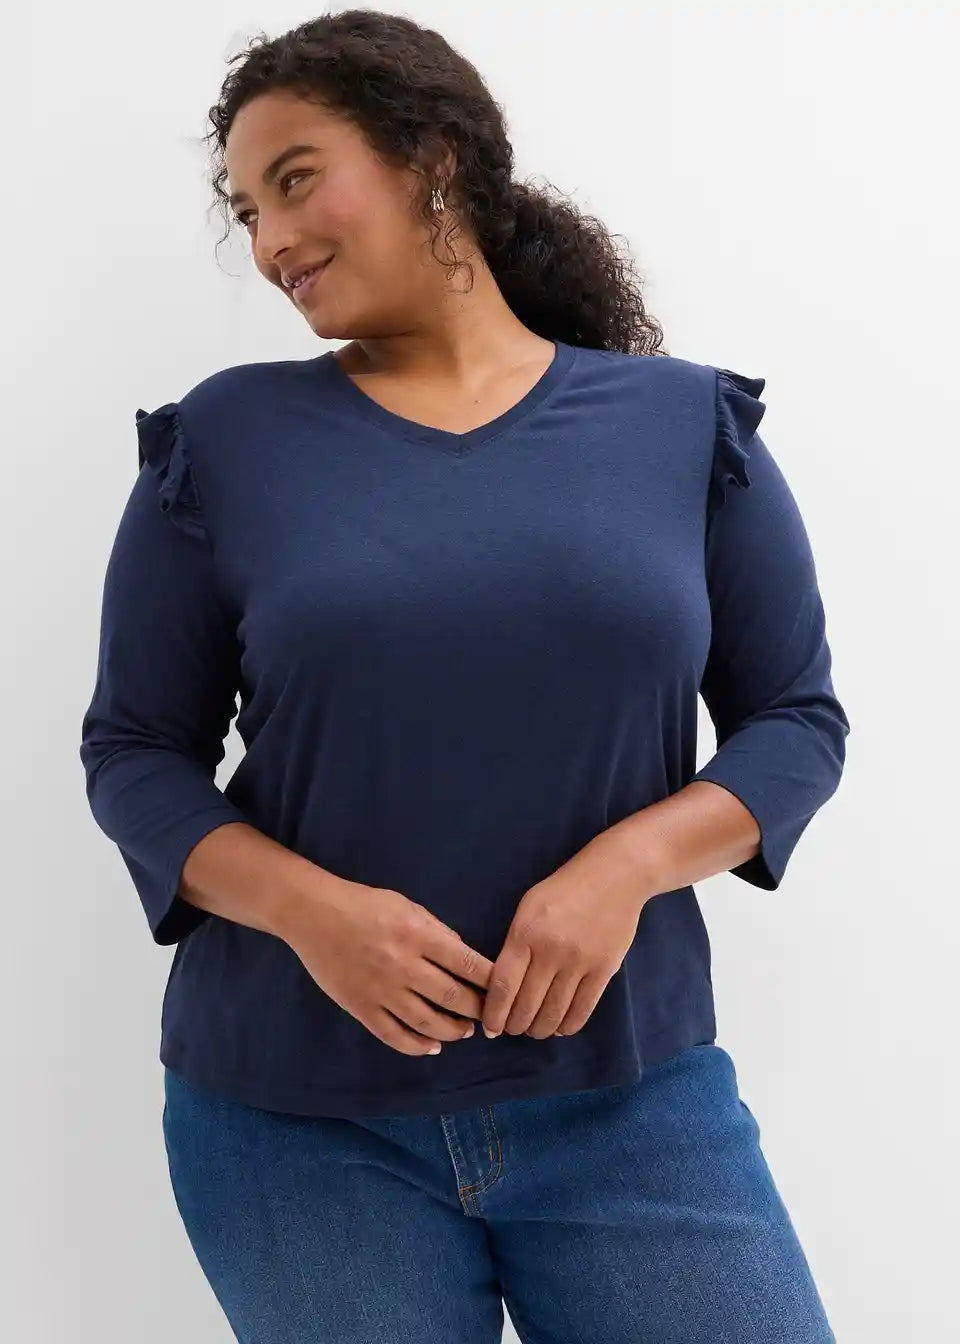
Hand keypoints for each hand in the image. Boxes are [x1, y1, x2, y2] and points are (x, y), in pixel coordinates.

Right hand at [282, 878, 494, 1055]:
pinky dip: (416, 1046)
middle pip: (452, 997)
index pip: (468, 964)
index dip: (491, 981)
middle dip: (477, 1010)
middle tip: (488, 1015)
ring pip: (427, 1022)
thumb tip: (464, 956)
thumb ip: (437, 931)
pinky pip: (393, 1035)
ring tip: (464, 1031)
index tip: (504, 990)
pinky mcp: (361, 1007)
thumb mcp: (407, 906)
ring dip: (452, 1031)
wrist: (314, 915)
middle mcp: (403, 965)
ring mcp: (381, 990)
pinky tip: (432, 1047)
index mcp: (418, 935)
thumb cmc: (364, 904)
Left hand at [481, 831, 656, 1039]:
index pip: (503, 985)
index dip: (494, 1013)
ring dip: (540, 1029)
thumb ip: (516, 943)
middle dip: (515, 1026)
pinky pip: (582, 1009)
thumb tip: (502, 986)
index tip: (490, 1027)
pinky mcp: (604, 969)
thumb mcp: (528, 907)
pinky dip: (568, 1026)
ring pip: (554, 1012)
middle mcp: (551, 950)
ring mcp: (580, 961)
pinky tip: (560, 1027)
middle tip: (512, 1030)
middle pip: (527, 1005)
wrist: (615, 875)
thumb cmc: (565, 889)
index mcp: (526, 933)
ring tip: (534, 1030)